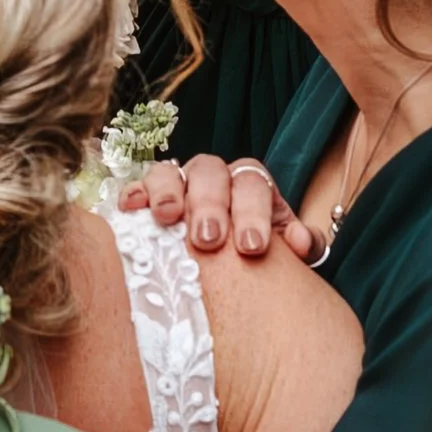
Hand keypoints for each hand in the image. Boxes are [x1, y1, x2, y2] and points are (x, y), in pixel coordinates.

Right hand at [120, 158, 311, 262]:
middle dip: (210, 204)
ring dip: (168, 192)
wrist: (230, 261)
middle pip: (210, 173)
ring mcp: (179, 184)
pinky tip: (130, 208)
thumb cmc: (255, 253)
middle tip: (209, 239)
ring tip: (167, 218)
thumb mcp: (286, 251)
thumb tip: (301, 242)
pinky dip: (134, 193)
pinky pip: (138, 186)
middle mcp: (214, 178)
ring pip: (171, 171)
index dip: (253, 213)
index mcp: (250, 186)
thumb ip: (301, 244)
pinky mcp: (148, 197)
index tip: (251, 248)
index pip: (253, 183)